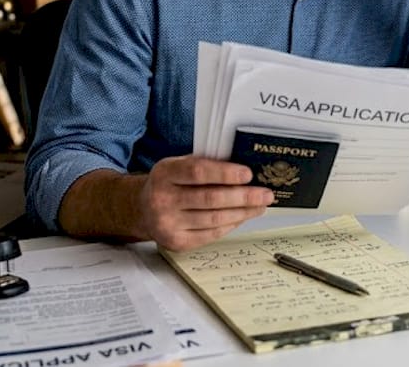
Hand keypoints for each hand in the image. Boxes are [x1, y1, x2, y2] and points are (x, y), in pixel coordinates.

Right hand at [137, 155, 274, 250]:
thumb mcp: (178, 165)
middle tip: (265, 194)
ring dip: (242, 213)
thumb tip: (244, 172)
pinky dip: (230, 225)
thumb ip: (205, 165)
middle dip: (243, 197)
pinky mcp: (176, 242)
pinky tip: (242, 217)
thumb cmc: (169, 183)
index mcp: (164, 174)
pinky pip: (211, 234)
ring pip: (214, 219)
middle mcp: (162, 200)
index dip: (225, 173)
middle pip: (210, 199)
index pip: (198, 172)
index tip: (248, 174)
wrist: (142, 209)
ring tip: (260, 206)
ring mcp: (168, 224)